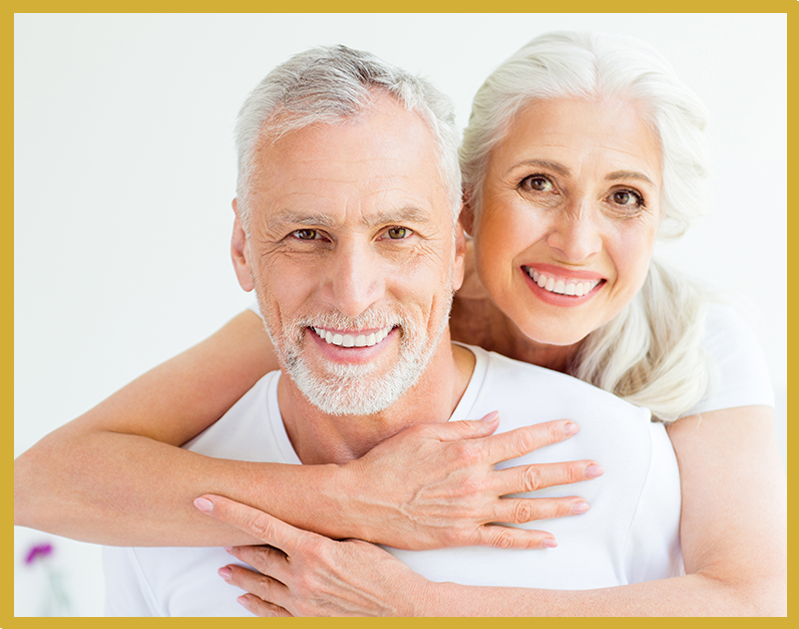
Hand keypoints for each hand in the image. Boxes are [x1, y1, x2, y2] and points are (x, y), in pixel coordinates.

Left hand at [196, 494, 428, 616]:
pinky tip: (244, 599)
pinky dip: (254, 603)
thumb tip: (305, 526)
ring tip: (224, 568)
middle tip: (217, 534)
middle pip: (257, 554)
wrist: (401, 609)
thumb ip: (323, 536)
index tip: (206, 501)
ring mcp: (301, 601)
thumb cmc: (384, 572)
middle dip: (235, 543)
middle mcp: (301, 575)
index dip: (230, 511)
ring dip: (239, 575)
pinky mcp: (306, 620)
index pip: (261, 524)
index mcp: (313, 548)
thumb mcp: (355, 542)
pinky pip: (270, 612)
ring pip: (259, 585)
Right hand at [339, 412, 601, 549]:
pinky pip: (503, 539)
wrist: (361, 500)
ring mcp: (471, 511)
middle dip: (569, 471)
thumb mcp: (426, 432)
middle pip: (533, 475)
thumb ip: (465, 426)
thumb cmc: (390, 461)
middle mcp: (477, 481)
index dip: (550, 433)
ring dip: (558, 505)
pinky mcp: (461, 535)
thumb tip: (497, 420)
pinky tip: (550, 540)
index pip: (521, 440)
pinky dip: (529, 540)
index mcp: (470, 451)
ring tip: (585, 503)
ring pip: (526, 509)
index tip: (573, 427)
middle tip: (597, 469)